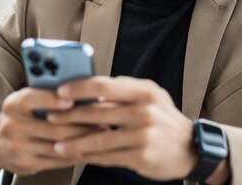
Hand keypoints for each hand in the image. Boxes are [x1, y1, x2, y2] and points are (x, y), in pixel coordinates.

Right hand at [0, 87, 104, 175]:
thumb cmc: (21, 114)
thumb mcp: (27, 99)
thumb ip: (47, 93)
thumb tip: (82, 89)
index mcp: (14, 104)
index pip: (33, 99)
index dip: (54, 99)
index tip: (74, 99)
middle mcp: (12, 126)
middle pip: (54, 127)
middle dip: (83, 124)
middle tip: (105, 119)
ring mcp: (18, 148)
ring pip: (59, 146)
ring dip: (85, 141)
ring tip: (104, 134)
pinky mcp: (26, 165)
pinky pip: (58, 161)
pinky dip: (77, 155)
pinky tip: (92, 148)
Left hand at [47, 76, 198, 180]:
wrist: (191, 148)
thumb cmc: (165, 119)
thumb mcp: (152, 96)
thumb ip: (125, 90)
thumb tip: (93, 88)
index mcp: (144, 92)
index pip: (105, 85)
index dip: (79, 88)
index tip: (59, 92)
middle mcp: (144, 111)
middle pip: (97, 112)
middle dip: (69, 116)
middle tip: (49, 119)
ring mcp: (143, 136)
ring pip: (99, 138)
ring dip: (73, 142)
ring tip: (56, 144)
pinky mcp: (140, 157)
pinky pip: (107, 157)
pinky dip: (89, 157)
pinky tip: (77, 156)